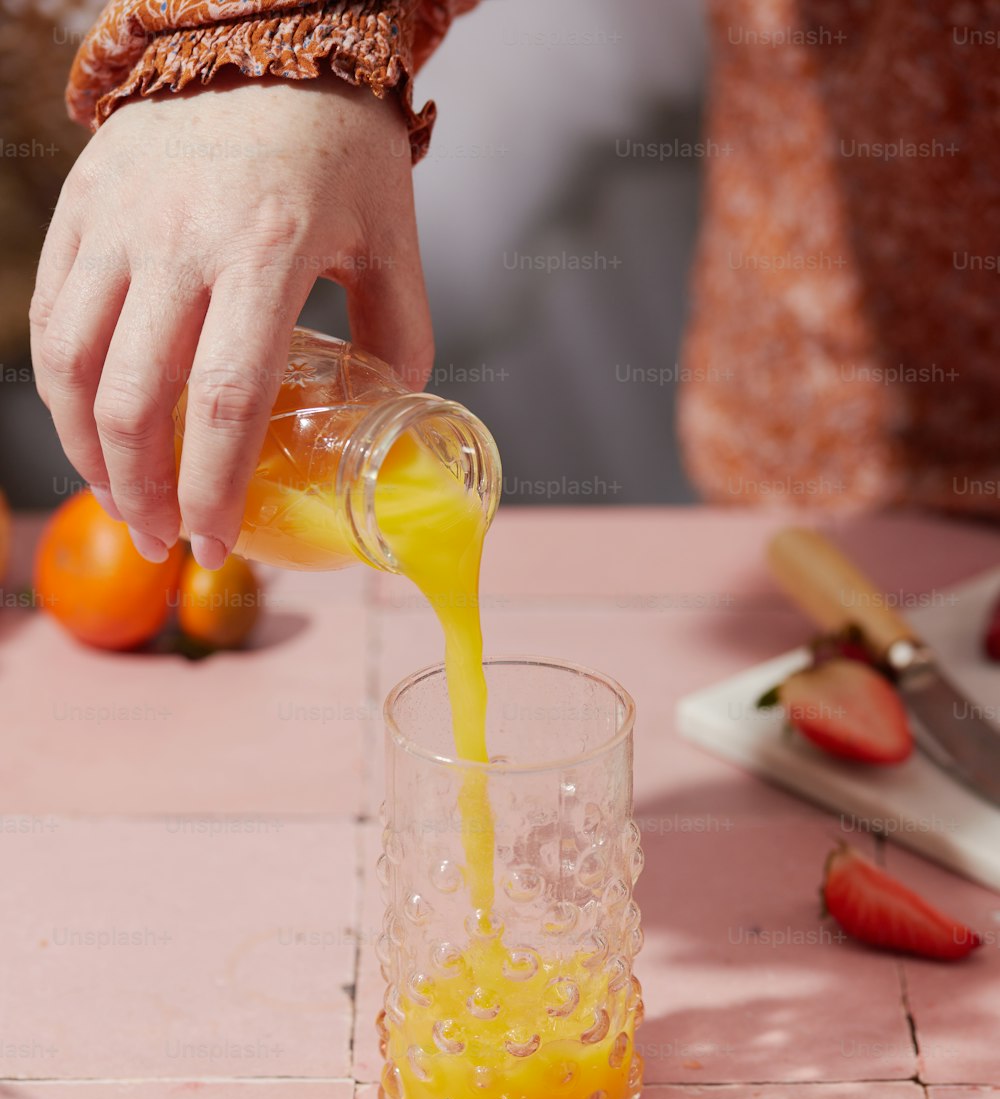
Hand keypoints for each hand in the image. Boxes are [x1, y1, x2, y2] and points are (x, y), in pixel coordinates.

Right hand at [31, 74, 432, 564]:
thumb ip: (402, 339)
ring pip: (69, 365)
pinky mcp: (80, 206)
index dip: (212, 491)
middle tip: (166, 542)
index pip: (222, 403)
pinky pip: (49, 314)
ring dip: (87, 453)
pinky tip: (90, 429)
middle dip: (143, 494)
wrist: (266, 30)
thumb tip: (393, 424)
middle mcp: (176, 238)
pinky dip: (60, 389)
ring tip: (123, 500)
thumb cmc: (340, 143)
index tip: (217, 544)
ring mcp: (117, 220)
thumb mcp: (392, 241)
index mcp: (264, 252)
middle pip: (131, 401)